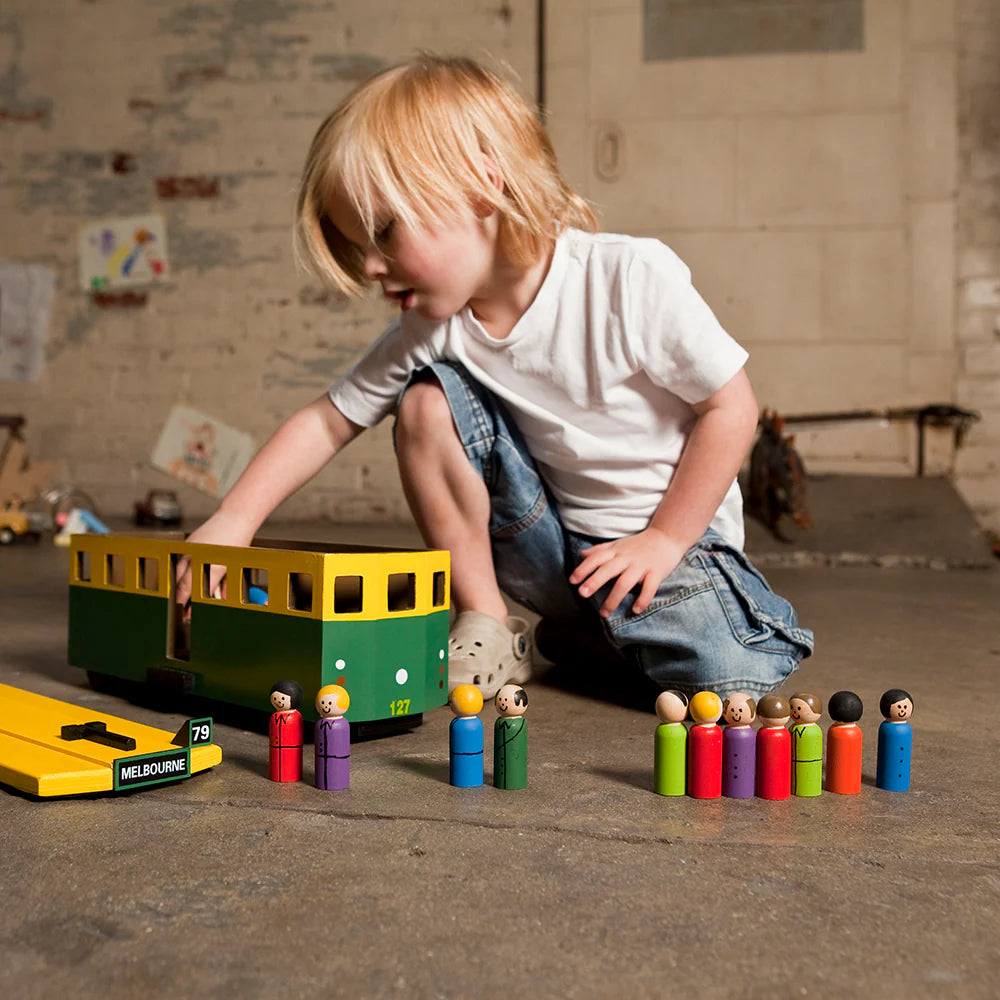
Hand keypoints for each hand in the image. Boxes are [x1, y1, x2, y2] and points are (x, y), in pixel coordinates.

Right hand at [174, 508, 255, 610]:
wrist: (233, 519)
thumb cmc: (238, 543)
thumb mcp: (233, 567)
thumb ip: (224, 585)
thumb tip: (218, 599)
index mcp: (214, 567)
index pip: (196, 592)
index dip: (189, 606)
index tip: (187, 615)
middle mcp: (198, 558)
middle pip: (181, 584)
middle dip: (180, 599)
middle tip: (182, 611)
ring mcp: (190, 550)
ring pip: (176, 574)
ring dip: (177, 587)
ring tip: (180, 599)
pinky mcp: (187, 544)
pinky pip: (179, 563)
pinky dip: (179, 573)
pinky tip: (181, 580)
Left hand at [569, 527, 687, 617]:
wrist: (667, 536)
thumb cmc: (639, 544)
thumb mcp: (618, 544)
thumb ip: (600, 550)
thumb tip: (581, 554)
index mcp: (616, 552)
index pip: (597, 558)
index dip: (584, 569)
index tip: (572, 581)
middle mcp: (627, 558)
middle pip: (608, 570)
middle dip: (594, 582)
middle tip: (582, 594)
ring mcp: (642, 566)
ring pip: (625, 582)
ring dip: (614, 598)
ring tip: (604, 613)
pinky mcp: (657, 573)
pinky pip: (649, 588)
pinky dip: (642, 599)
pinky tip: (635, 610)